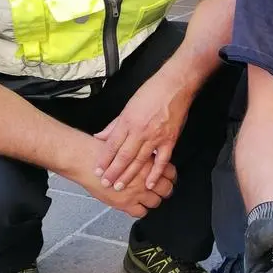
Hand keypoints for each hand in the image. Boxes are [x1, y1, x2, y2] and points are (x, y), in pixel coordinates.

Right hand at [66, 133, 175, 217]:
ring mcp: (137, 191)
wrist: (87, 160)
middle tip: (162, 191)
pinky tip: (136, 205)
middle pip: (166, 188)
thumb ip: (140, 151)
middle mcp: (145, 177)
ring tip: (149, 198)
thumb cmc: (103, 151)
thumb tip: (149, 152)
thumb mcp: (127, 145)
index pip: (170, 171)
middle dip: (165, 190)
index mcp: (148, 161)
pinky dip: (140, 210)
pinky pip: (141, 212)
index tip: (169, 178)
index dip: (170, 176)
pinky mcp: (126, 203)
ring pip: (155, 202)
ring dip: (153, 201)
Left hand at [94, 71, 192, 191]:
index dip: (104, 159)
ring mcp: (155, 136)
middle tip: (105, 183)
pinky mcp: (170, 140)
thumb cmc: (152, 92)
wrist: (174, 85)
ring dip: (128, 175)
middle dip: (113, 172)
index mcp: (128, 121)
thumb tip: (101, 136)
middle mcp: (140, 130)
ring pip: (139, 160)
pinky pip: (161, 160)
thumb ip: (115, 124)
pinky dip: (155, 173)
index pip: (112, 145)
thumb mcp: (128, 106)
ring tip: (120, 187)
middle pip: (123, 156)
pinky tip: (149, 183)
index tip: (97, 170)